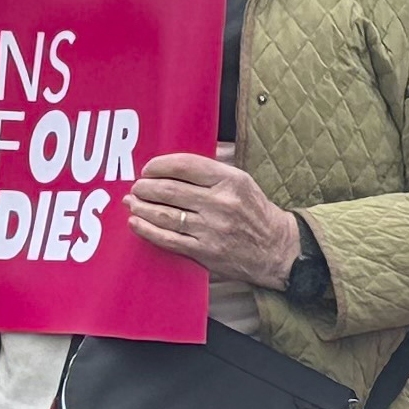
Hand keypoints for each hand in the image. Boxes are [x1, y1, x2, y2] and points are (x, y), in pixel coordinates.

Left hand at [128, 152, 301, 287]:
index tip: (148, 169)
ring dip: (141, 207)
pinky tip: (136, 223)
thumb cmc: (256, 213)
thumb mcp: (244, 181)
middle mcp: (221, 203)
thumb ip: (216, 165)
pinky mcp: (205, 251)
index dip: (159, 165)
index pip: (184, 166)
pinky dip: (147, 230)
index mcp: (230, 180)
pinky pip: (168, 239)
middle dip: (145, 187)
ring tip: (132, 202)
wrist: (276, 250)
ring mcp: (211, 229)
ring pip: (164, 214)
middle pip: (169, 190)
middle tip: (136, 187)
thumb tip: (184, 156)